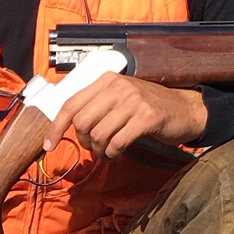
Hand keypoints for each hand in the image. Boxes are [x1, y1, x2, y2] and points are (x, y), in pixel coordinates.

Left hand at [44, 73, 206, 160]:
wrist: (184, 109)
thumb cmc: (147, 108)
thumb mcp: (119, 99)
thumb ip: (95, 107)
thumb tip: (67, 127)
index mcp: (106, 80)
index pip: (70, 104)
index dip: (56, 127)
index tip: (49, 145)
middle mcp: (118, 86)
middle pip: (82, 122)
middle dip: (85, 142)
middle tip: (96, 147)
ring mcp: (133, 101)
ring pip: (98, 135)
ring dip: (100, 151)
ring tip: (109, 151)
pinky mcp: (146, 118)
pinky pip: (117, 143)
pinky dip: (113, 154)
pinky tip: (118, 153)